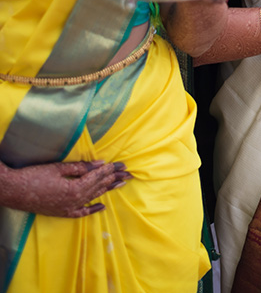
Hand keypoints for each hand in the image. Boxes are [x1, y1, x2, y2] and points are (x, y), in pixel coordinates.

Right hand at [2, 160, 131, 217]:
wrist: (16, 192)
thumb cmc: (36, 176)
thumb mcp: (59, 168)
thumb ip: (81, 167)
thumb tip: (99, 164)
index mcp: (75, 188)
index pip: (98, 176)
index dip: (110, 169)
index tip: (122, 165)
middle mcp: (75, 201)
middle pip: (99, 187)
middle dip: (114, 179)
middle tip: (128, 173)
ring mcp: (69, 209)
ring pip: (93, 198)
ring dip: (108, 190)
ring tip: (122, 183)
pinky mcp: (62, 213)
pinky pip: (81, 213)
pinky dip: (92, 209)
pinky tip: (102, 206)